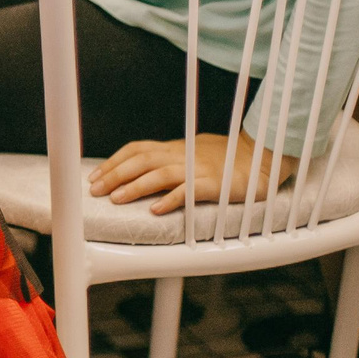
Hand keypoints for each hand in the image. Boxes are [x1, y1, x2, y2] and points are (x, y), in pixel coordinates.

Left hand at [86, 132, 296, 214]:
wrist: (263, 156)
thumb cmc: (227, 156)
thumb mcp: (193, 151)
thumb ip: (171, 158)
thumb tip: (143, 167)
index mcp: (175, 147)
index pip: (137, 149)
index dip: (114, 161)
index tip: (95, 175)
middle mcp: (183, 155)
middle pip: (141, 161)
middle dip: (115, 175)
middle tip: (95, 190)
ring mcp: (198, 169)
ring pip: (160, 175)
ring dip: (135, 186)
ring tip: (117, 198)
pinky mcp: (214, 185)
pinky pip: (189, 192)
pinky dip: (171, 200)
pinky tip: (156, 210)